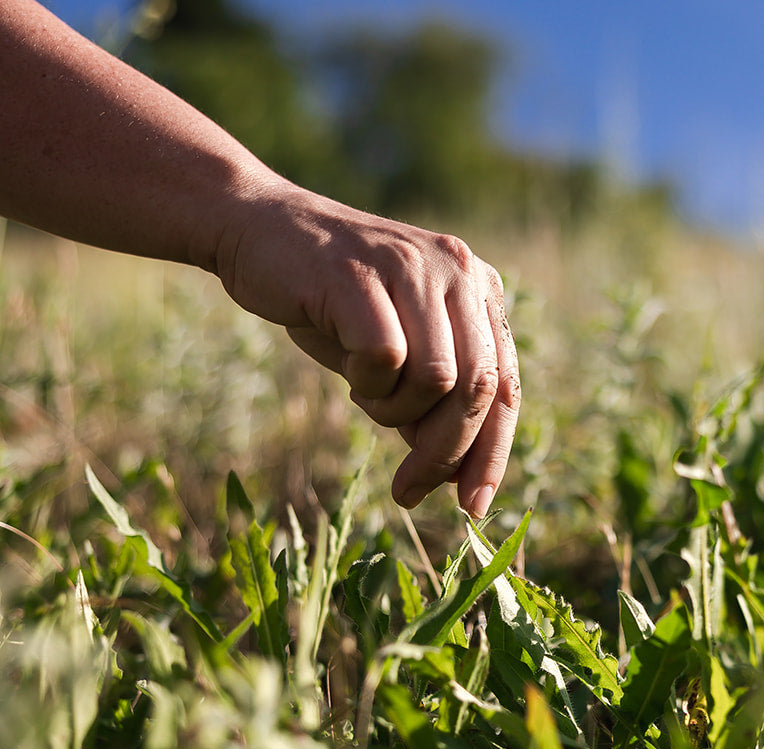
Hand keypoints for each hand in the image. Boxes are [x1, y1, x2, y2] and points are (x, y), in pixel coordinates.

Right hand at [204, 182, 518, 514]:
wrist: (257, 227)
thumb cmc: (329, 301)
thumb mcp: (395, 355)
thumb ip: (432, 401)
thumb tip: (460, 475)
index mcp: (479, 290)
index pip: (506, 386)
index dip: (493, 453)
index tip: (472, 505)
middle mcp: (460, 272)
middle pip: (479, 389)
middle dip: (445, 453)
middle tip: (409, 489)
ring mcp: (413, 267)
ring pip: (438, 380)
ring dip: (396, 412)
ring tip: (364, 395)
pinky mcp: (362, 274)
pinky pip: (387, 359)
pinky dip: (367, 382)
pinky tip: (347, 371)